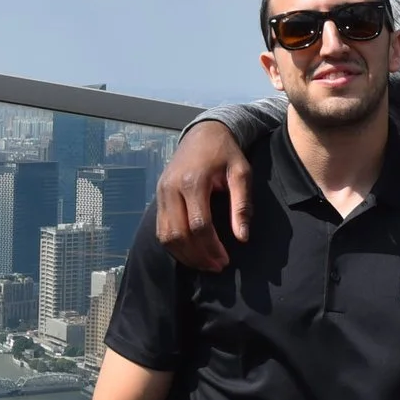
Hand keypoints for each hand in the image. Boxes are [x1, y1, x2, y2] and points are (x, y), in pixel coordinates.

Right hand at [156, 121, 250, 271]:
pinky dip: (174, 246)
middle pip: (178, 234)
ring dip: (184, 255)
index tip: (225, 260)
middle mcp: (171, 188)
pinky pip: (160, 229)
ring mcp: (161, 193)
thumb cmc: (225, 153)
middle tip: (216, 266)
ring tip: (205, 264)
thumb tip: (242, 237)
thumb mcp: (241, 173)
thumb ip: (242, 205)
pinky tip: (191, 253)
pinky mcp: (158, 196)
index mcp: (193, 181)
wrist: (203, 133)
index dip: (212, 247)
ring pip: (165, 235)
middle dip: (198, 256)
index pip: (199, 225)